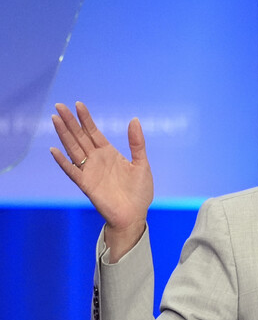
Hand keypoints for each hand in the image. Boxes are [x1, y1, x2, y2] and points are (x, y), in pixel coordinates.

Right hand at [50, 102, 153, 259]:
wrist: (134, 214)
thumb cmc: (139, 191)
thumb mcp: (142, 163)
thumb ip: (136, 143)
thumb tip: (134, 120)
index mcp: (109, 153)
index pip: (94, 132)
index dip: (86, 119)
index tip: (78, 104)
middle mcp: (96, 159)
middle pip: (80, 137)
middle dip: (70, 122)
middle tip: (60, 105)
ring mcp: (89, 171)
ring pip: (73, 149)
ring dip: (64, 135)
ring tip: (55, 119)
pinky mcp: (86, 184)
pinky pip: (72, 171)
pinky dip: (63, 161)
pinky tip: (54, 150)